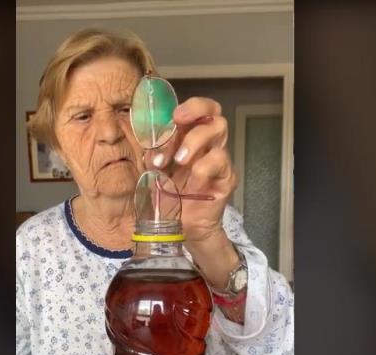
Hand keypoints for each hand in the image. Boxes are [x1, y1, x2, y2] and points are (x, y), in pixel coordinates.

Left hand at [143, 97, 237, 242]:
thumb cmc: (169, 195)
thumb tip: (148, 136)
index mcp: (190, 137)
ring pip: (219, 131)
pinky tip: (191, 184)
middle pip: (215, 113)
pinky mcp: (226, 178)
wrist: (182, 227)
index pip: (200, 109)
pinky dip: (201, 169)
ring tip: (179, 160)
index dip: (190, 105)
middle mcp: (208, 144)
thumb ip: (154, 151)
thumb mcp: (156, 170)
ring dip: (194, 140)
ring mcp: (219, 159)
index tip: (173, 115)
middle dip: (196, 111)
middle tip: (177, 121)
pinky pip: (219, 161)